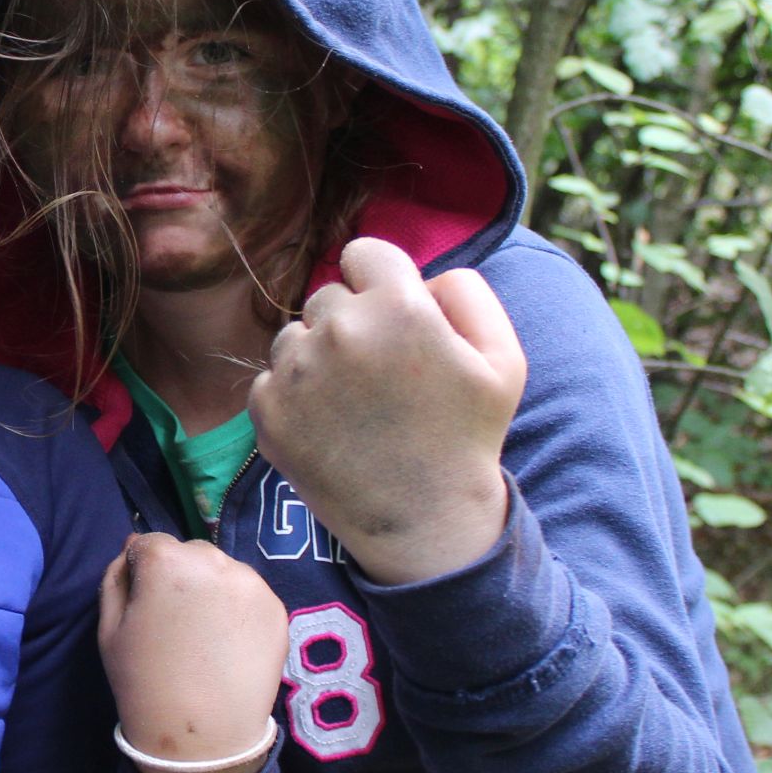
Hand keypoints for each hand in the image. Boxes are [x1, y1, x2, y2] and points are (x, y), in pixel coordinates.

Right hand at [97, 533, 287, 772]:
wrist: (202, 737)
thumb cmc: (144, 682)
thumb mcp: (109, 629)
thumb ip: (116, 578)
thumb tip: (133, 548)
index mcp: (167, 561)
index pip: (148, 543)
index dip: (141, 571)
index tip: (144, 605)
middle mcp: (214, 561)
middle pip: (190, 552)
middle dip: (179, 575)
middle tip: (175, 622)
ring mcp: (252, 583)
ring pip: (222, 570)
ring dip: (211, 589)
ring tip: (204, 636)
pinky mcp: (278, 607)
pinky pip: (248, 593)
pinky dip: (237, 608)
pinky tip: (228, 643)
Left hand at [248, 237, 525, 585]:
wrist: (422, 519)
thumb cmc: (467, 436)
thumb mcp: (503, 358)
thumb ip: (467, 293)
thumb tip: (419, 275)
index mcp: (398, 306)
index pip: (362, 253)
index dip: (380, 282)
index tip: (392, 317)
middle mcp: (339, 328)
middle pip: (328, 295)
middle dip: (352, 322)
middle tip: (382, 374)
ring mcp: (296, 370)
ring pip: (295, 335)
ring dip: (318, 356)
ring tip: (356, 402)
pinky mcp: (267, 409)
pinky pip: (272, 377)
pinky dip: (294, 396)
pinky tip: (330, 425)